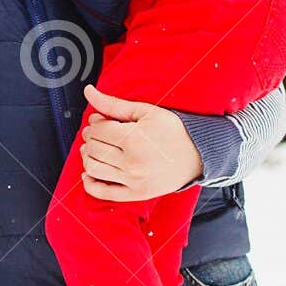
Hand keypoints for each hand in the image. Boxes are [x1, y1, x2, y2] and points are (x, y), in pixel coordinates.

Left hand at [79, 84, 203, 201]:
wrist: (198, 155)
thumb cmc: (174, 130)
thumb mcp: (146, 112)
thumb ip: (114, 104)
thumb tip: (88, 92)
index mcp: (134, 139)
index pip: (97, 130)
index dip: (94, 123)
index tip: (100, 120)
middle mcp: (132, 162)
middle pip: (94, 148)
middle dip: (90, 137)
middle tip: (98, 133)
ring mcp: (133, 180)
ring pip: (93, 168)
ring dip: (87, 156)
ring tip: (95, 149)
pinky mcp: (136, 194)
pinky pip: (103, 193)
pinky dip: (90, 184)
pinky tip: (88, 174)